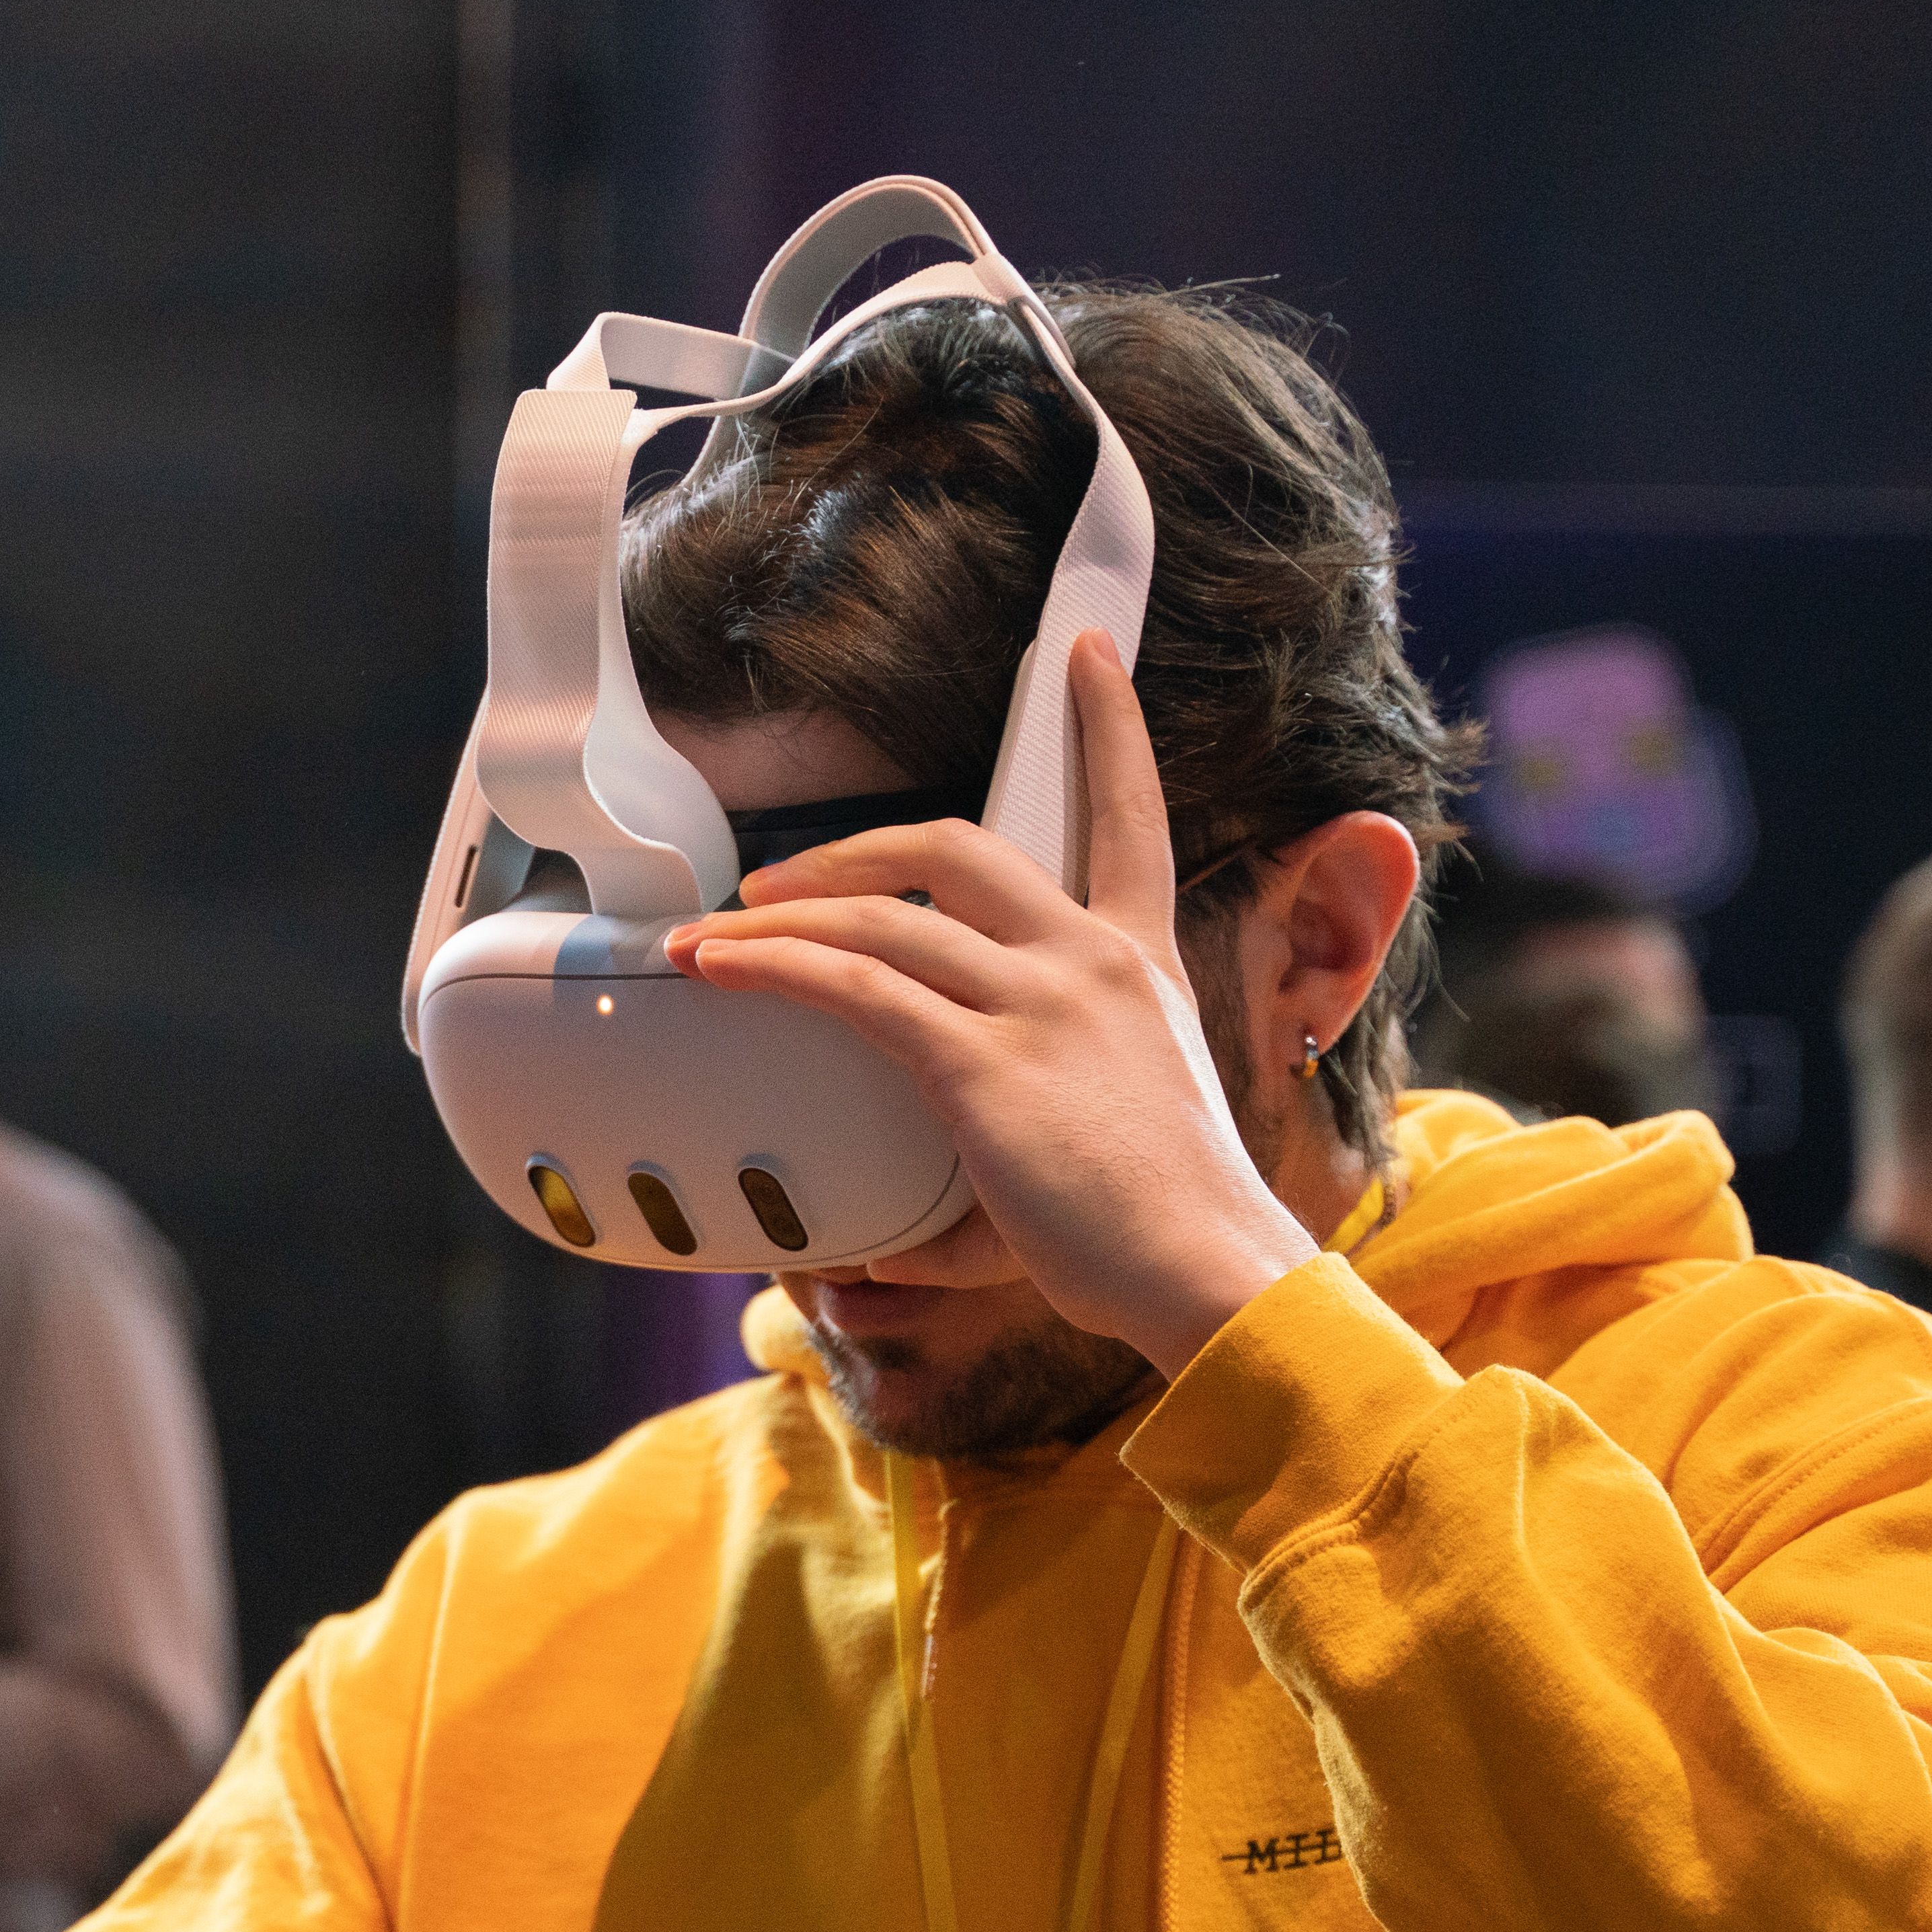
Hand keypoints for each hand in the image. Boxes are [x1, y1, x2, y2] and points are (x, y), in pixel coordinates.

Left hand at [671, 632, 1316, 1366]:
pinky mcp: (986, 1063)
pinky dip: (778, 969)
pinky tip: (725, 969)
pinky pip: (858, 986)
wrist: (1212, 1276)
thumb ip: (975, 1194)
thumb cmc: (1161, 1241)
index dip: (1107, 728)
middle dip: (857, 845)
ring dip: (786, 915)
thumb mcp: (1088, 1165)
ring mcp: (1041, 1003)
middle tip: (783, 877)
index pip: (1129, 817)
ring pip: (886, 913)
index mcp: (1140, 968)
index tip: (1085, 655)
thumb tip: (863, 1266)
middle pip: (961, 845)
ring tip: (719, 934)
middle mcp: (1092, 962)